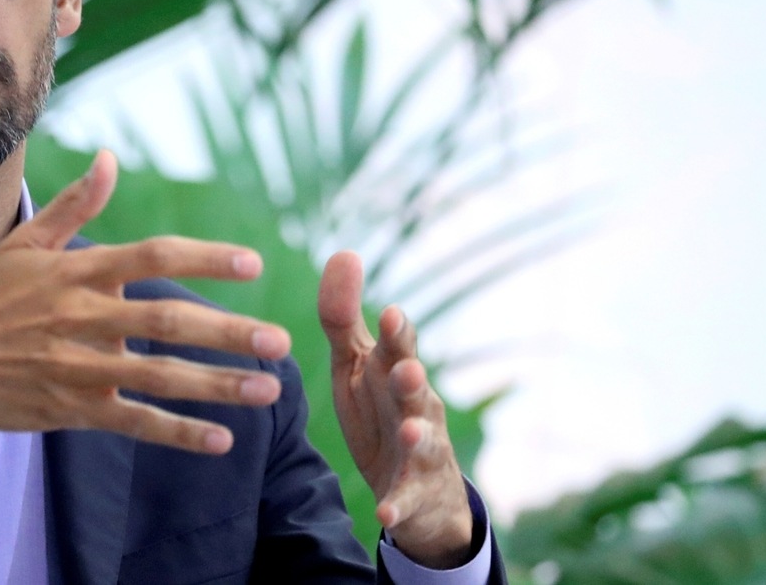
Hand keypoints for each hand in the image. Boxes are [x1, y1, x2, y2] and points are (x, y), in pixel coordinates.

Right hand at [0, 150, 292, 453]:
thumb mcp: (24, 244)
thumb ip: (74, 206)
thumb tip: (109, 159)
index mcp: (77, 272)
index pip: (153, 256)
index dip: (205, 258)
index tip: (254, 264)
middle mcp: (82, 317)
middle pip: (168, 320)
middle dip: (228, 331)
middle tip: (279, 340)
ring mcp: (77, 366)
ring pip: (158, 376)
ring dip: (216, 385)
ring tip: (266, 389)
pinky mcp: (70, 409)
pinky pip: (133, 422)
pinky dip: (177, 433)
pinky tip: (220, 440)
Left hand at [317, 250, 473, 567]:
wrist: (417, 487)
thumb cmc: (382, 409)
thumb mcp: (357, 365)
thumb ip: (343, 316)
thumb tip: (343, 252)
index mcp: (396, 372)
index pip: (400, 349)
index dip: (399, 334)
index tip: (393, 313)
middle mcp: (416, 407)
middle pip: (416, 390)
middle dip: (412, 378)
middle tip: (407, 369)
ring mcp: (419, 450)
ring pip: (422, 441)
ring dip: (416, 435)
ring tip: (409, 433)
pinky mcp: (411, 492)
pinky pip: (404, 500)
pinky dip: (396, 505)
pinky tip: (384, 513)